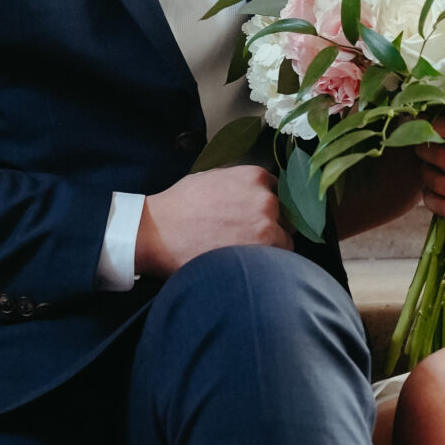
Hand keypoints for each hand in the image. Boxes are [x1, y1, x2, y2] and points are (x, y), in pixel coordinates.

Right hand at [135, 165, 290, 276]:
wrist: (157, 232)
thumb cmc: (179, 207)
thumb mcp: (211, 179)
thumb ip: (240, 185)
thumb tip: (254, 195)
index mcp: (254, 177)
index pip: (280, 193)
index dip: (271, 208)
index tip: (260, 219)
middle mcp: (266, 198)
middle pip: (286, 217)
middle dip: (273, 227)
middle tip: (250, 240)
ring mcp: (266, 226)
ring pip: (285, 241)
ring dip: (271, 249)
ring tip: (246, 256)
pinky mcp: (261, 252)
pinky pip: (278, 262)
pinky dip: (267, 266)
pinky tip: (246, 266)